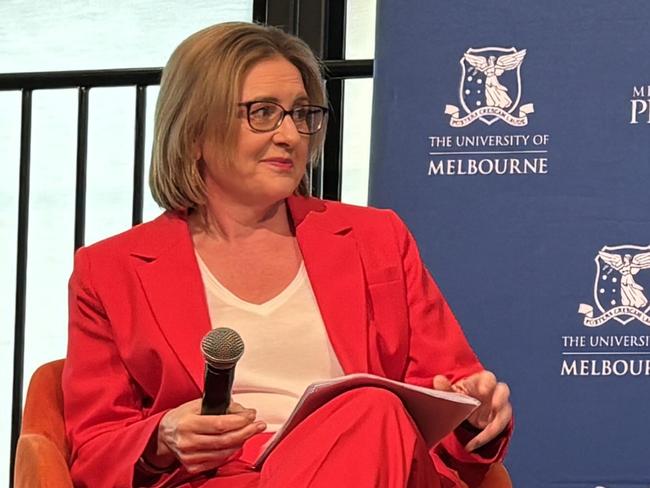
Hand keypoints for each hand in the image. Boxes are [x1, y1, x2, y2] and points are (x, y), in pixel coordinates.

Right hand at [149, 399, 265, 473]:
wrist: (164, 434)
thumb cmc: (182, 417)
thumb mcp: (198, 404)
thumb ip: (221, 406)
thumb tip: (244, 411)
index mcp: (188, 423)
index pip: (220, 424)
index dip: (239, 420)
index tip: (251, 415)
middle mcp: (188, 442)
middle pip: (225, 440)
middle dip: (247, 432)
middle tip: (259, 425)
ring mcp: (190, 456)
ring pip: (224, 452)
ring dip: (241, 442)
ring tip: (249, 432)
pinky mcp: (192, 466)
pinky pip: (218, 461)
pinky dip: (230, 451)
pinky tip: (235, 442)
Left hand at [433, 370, 510, 451]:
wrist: (465, 411)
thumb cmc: (459, 396)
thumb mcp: (452, 393)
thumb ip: (445, 388)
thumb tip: (438, 379)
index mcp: (480, 381)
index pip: (488, 378)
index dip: (487, 383)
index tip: (482, 391)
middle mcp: (493, 392)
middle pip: (503, 390)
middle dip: (500, 398)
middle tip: (495, 406)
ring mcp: (499, 406)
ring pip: (505, 411)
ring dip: (497, 422)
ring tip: (484, 432)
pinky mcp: (499, 420)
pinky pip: (498, 429)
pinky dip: (485, 437)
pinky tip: (472, 444)